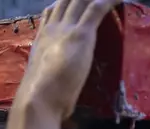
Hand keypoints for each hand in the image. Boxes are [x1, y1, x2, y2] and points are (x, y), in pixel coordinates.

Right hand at [17, 0, 122, 118]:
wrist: (39, 98)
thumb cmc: (43, 97)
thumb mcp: (44, 77)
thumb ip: (52, 72)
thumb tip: (58, 82)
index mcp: (42, 39)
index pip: (51, 12)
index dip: (62, 5)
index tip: (72, 4)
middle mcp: (52, 29)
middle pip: (65, 1)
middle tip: (92, 0)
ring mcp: (66, 29)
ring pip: (80, 0)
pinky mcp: (81, 35)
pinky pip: (96, 9)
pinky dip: (110, 1)